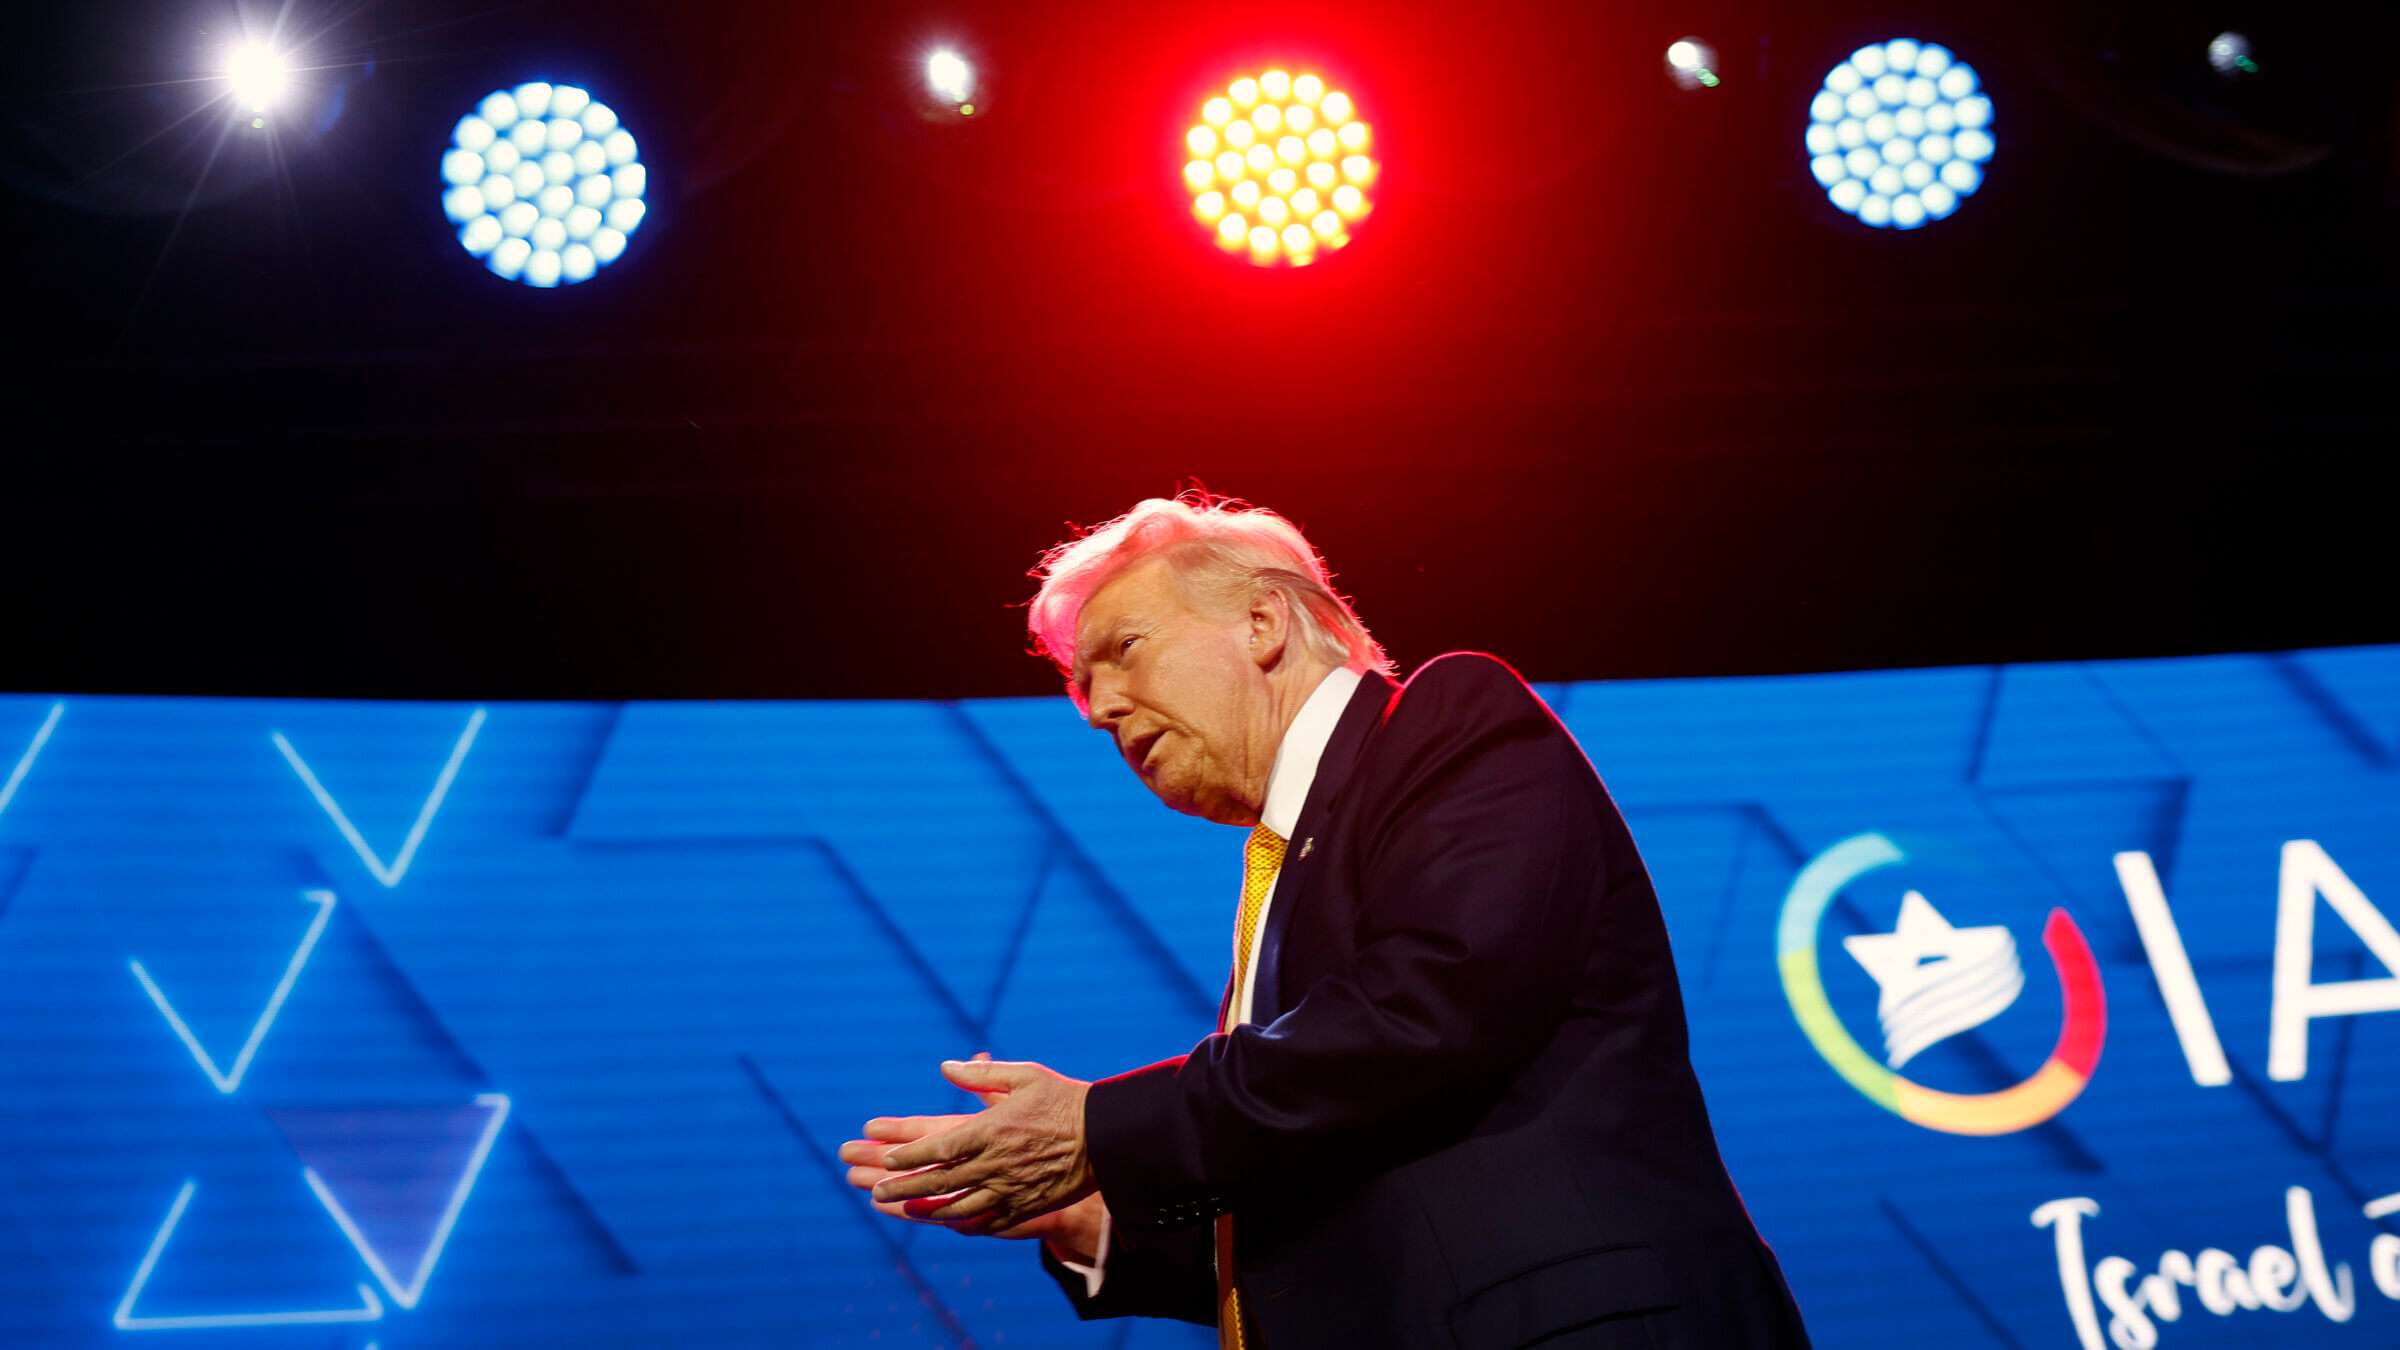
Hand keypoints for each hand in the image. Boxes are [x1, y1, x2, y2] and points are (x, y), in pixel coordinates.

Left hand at [868, 1059, 1095, 1233]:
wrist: (1108, 1138)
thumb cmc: (1065, 1100)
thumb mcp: (1025, 1076)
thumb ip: (982, 1072)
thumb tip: (946, 1066)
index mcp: (990, 1130)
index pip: (937, 1146)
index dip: (907, 1154)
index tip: (886, 1159)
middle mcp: (995, 1164)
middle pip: (939, 1180)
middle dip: (903, 1187)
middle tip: (876, 1191)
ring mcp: (1010, 1189)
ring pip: (958, 1207)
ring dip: (926, 1209)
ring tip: (903, 1208)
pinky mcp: (1026, 1206)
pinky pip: (988, 1222)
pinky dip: (964, 1224)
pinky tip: (949, 1223)